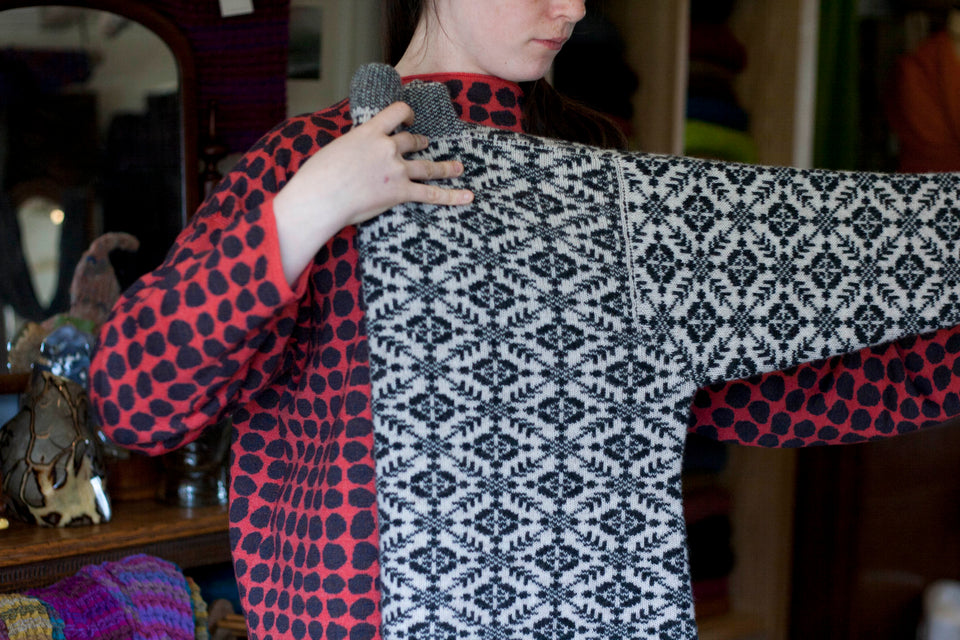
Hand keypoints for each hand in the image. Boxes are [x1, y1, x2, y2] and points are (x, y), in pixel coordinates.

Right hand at [274, 101, 472, 283]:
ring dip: (445, 167)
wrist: (319, 198)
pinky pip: (431, 194)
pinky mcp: (399, 192)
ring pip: (428, 166)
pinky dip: (452, 196)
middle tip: (425, 144)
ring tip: (457, 167)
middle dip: (420, 143)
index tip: (410, 118)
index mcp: (369, 132)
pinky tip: (468, 196)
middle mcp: (387, 147)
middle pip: (412, 141)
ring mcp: (396, 170)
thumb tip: (357, 151)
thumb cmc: (318, 176)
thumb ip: (355, 146)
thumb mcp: (336, 149)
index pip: (397, 112)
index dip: (407, 113)